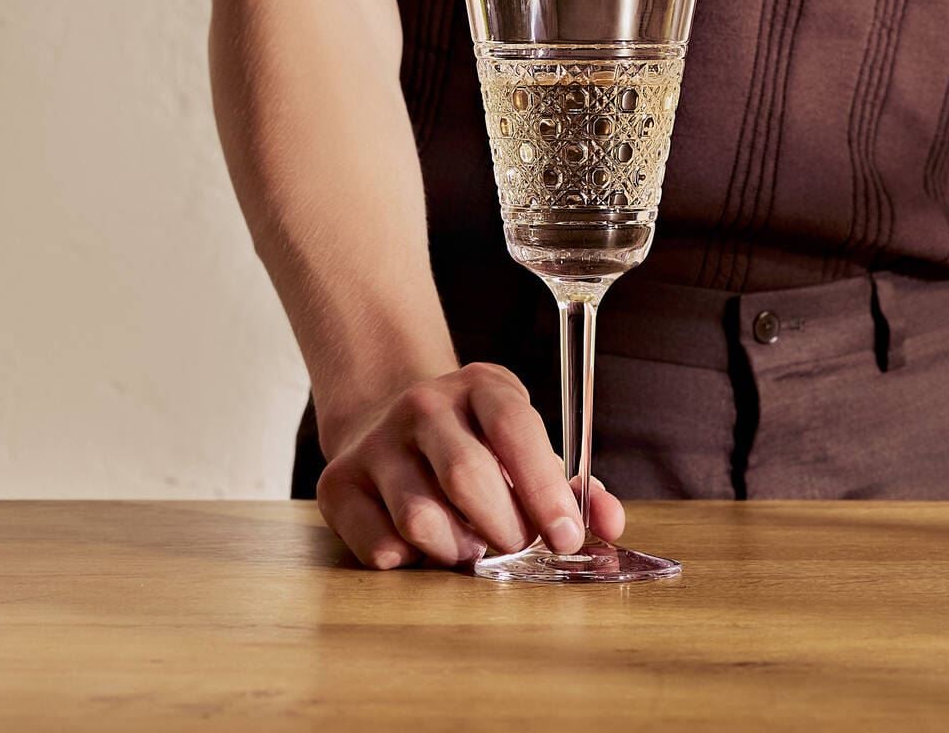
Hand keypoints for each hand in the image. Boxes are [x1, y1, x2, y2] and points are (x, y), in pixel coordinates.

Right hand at [316, 362, 626, 568]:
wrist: (386, 420)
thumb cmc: (474, 443)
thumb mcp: (522, 444)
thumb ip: (569, 485)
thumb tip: (609, 522)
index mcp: (480, 387)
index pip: (515, 429)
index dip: (544, 488)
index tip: (566, 536)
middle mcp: (423, 405)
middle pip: (467, 477)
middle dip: (504, 528)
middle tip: (514, 544)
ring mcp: (376, 442)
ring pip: (421, 519)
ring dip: (458, 549)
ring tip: (469, 542)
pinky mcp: (339, 483)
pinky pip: (381, 547)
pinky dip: (413, 561)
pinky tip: (424, 543)